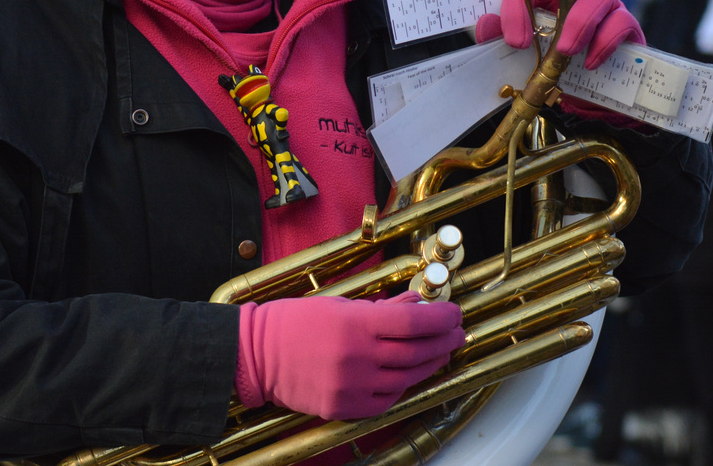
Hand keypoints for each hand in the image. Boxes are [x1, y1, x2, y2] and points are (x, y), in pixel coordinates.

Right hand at [235, 294, 464, 419]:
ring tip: (440, 352)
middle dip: (443, 341)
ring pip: (406, 379)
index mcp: (355, 324)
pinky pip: (386, 401)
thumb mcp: (338, 305)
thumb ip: (380, 307)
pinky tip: (409, 374)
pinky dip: (402, 386)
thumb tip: (415, 305)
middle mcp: (357, 357)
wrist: (256, 354)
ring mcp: (351, 386)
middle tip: (456, 332)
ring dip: (429, 364)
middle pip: (417, 352)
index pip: (413, 323)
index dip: (441, 318)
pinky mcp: (344, 408)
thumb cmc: (294, 323)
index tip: (454, 313)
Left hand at [475, 0, 643, 68]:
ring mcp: (608, 8)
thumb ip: (502, 38)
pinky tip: (589, 62)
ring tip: (566, 49)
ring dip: (581, 19)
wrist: (584, 96)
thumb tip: (485, 23)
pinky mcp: (627, 29)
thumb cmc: (551, 65)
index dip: (518, 5)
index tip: (515, 41)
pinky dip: (605, 41)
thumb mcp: (523, 54)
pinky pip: (623, 22)